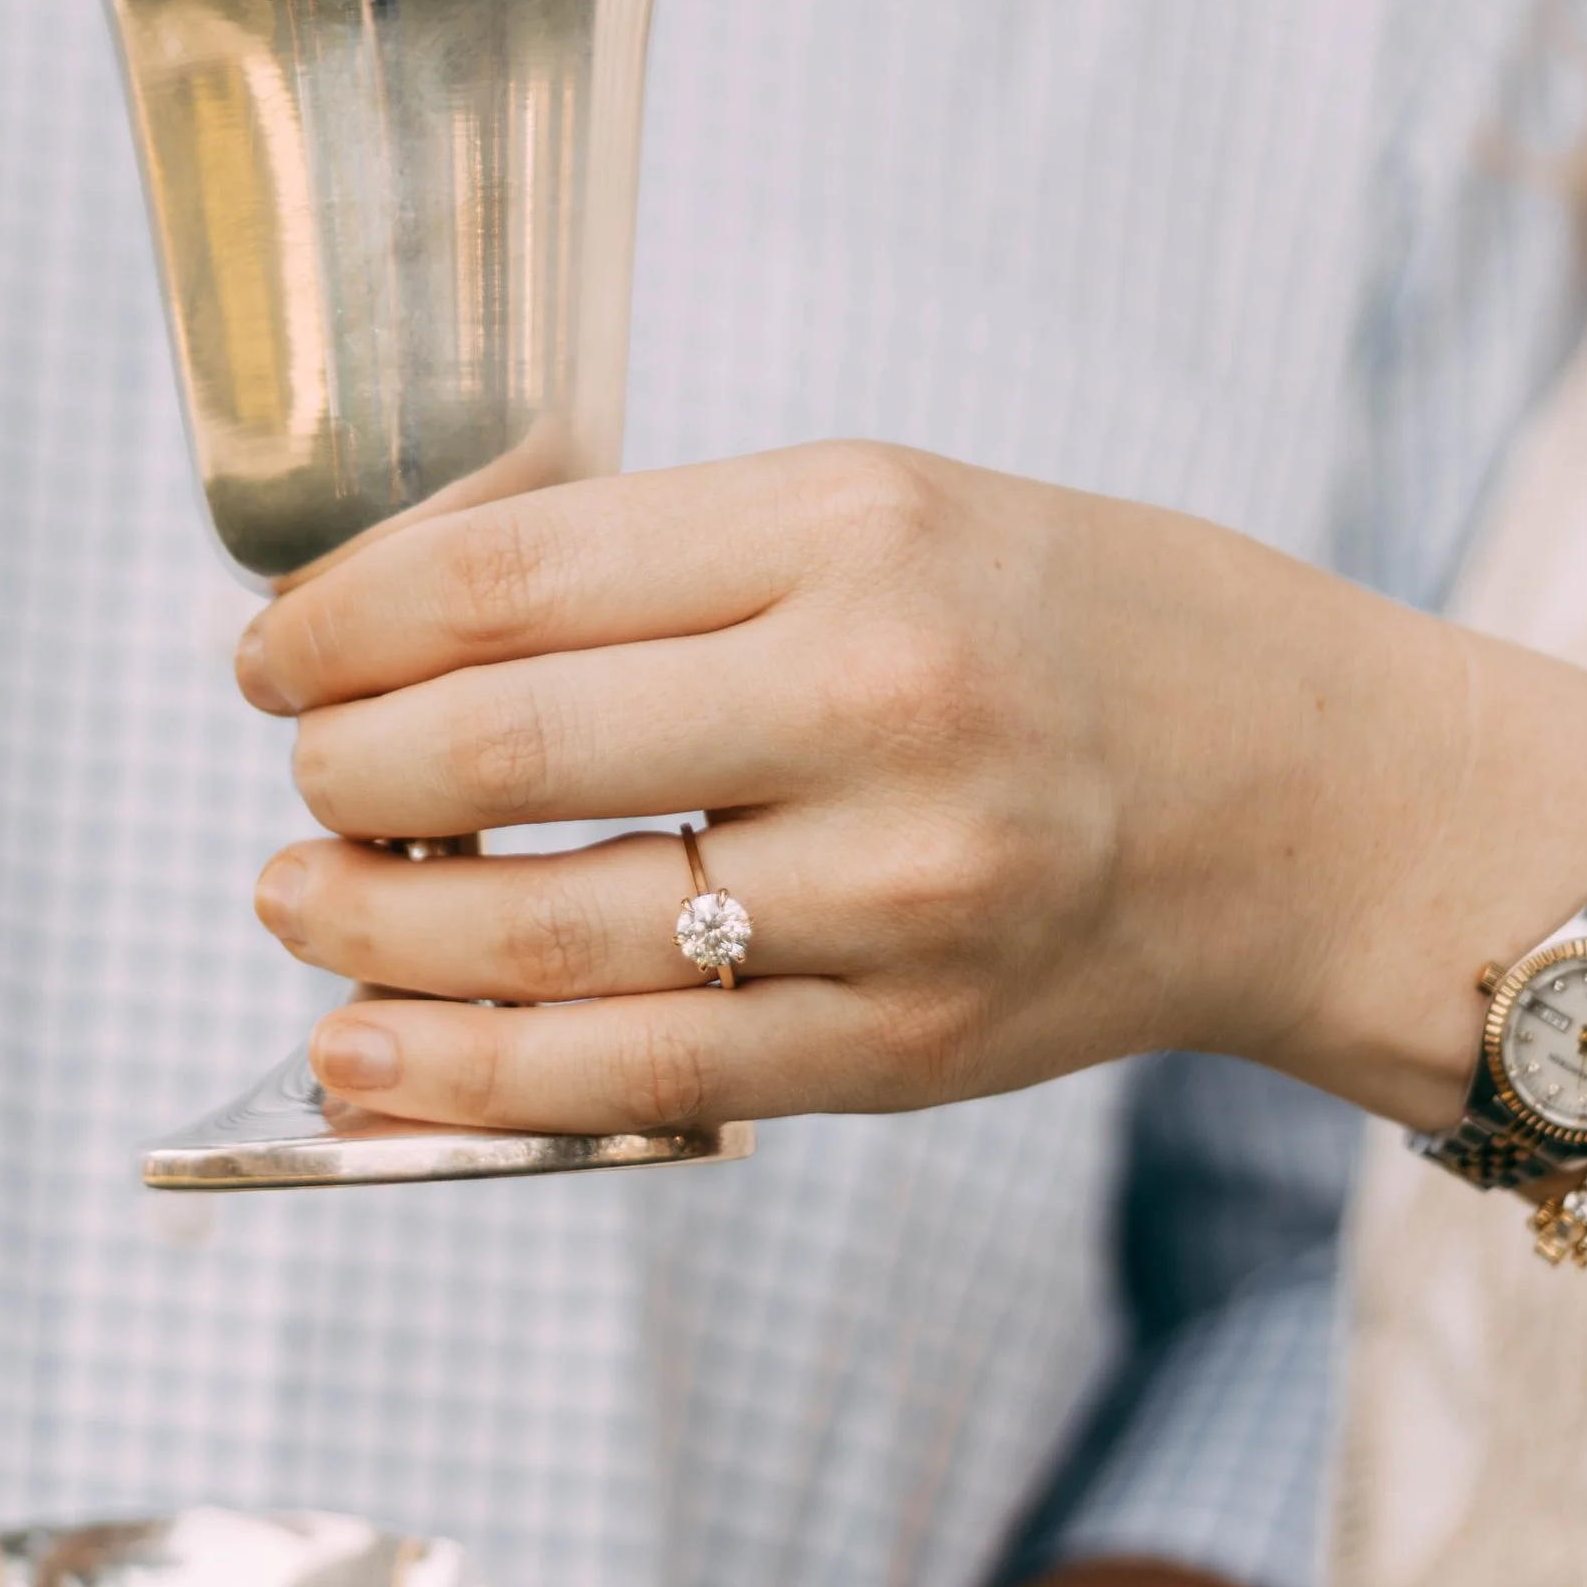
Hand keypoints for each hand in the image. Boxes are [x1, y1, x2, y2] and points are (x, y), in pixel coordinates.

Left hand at [237, 441, 1547, 1144]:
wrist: (1316, 799)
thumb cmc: (1074, 624)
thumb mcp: (886, 506)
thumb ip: (664, 560)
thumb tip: (396, 618)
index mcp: (854, 526)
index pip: (509, 575)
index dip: (339, 621)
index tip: (270, 648)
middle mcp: (876, 700)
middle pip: (500, 749)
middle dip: (336, 768)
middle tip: (294, 769)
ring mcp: (899, 892)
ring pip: (544, 935)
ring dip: (366, 929)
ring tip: (293, 897)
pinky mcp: (906, 1048)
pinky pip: (633, 1078)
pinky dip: (463, 1080)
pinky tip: (358, 1059)